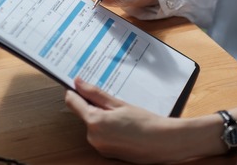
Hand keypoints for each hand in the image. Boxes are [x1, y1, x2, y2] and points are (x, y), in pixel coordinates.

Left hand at [64, 78, 187, 163]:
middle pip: (83, 113)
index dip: (74, 90)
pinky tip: (123, 125)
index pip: (72, 101)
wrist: (164, 143)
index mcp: (95, 122)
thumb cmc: (145, 123)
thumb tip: (78, 83)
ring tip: (122, 114)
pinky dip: (107, 128)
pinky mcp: (106, 153)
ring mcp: (99, 147)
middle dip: (94, 105)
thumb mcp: (119, 104)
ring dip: (101, 117)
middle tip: (112, 100)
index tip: (78, 83)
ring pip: (93, 124)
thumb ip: (95, 93)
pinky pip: (100, 135)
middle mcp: (93, 137)